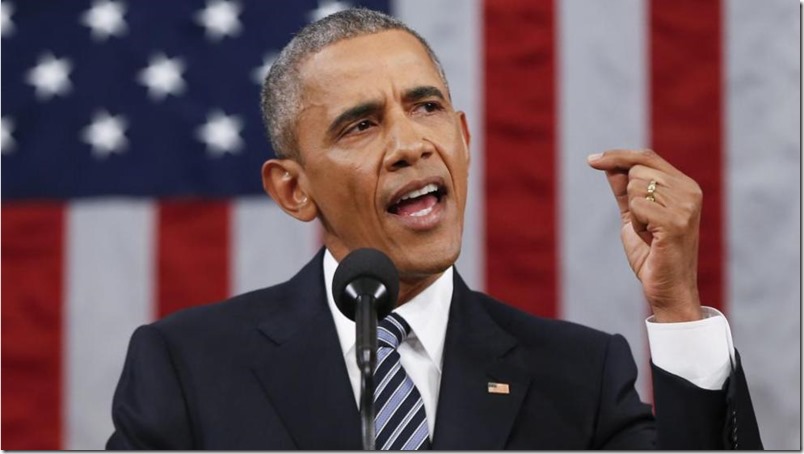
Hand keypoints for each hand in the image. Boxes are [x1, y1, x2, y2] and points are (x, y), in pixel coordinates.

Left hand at [587, 149, 702, 322]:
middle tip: (645, 224)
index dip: (617, 155)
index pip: (646, 157)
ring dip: (634, 213)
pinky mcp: (676, 221)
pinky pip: (636, 206)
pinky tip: (650, 238)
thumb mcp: (634, 215)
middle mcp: (690, 190)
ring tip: (650, 233)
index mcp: (684, 185)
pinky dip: (636, 224)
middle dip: (628, 196)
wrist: (667, 287)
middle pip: (636, 169)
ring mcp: (685, 205)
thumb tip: (608, 163)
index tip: (591, 160)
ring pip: (635, 187)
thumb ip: (625, 189)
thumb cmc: (652, 253)